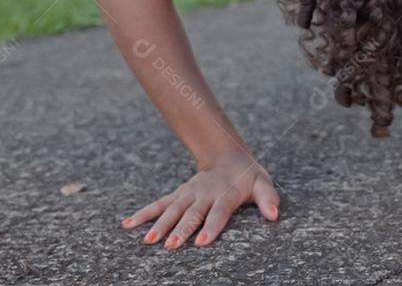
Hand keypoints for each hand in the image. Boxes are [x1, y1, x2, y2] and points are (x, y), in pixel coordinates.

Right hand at [120, 151, 280, 248]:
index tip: (201, 242)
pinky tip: (127, 224)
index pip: (219, 212)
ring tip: (148, 240)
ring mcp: (189, 194)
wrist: (228, 156)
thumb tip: (274, 215)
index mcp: (226, 194)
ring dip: (159, 224)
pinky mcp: (178, 194)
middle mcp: (204, 194)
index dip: (211, 226)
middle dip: (181, 229)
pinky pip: (159, 204)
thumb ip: (268, 198)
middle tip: (170, 245)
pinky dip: (143, 213)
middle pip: (192, 214)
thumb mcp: (262, 183)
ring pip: (172, 209)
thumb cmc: (247, 176)